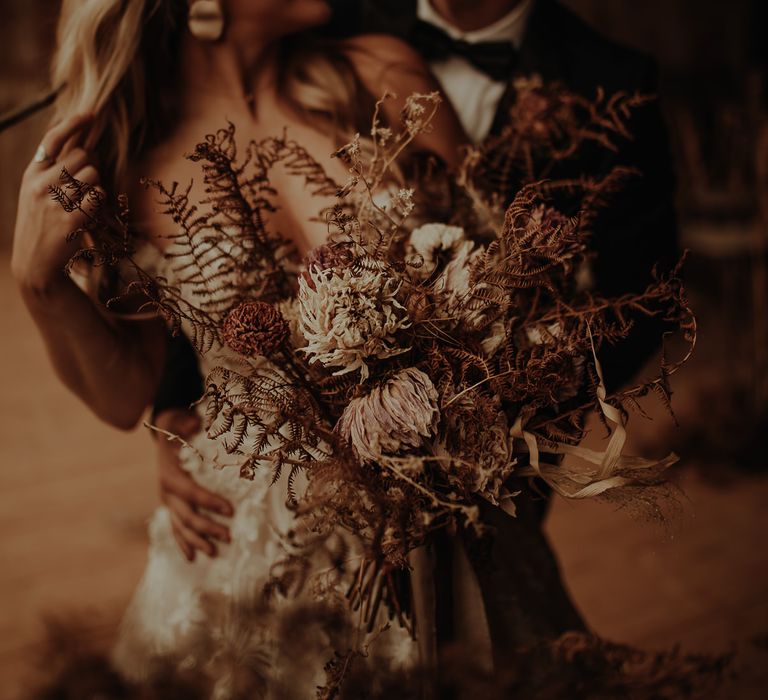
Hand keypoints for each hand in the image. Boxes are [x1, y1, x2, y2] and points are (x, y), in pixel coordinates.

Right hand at [11, 112, 99, 300]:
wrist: (35, 263)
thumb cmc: (43, 224)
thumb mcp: (37, 193)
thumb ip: (53, 170)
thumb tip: (82, 144)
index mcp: (31, 173)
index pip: (53, 139)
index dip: (74, 123)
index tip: (91, 114)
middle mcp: (39, 183)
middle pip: (82, 156)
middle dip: (91, 167)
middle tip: (83, 187)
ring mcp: (54, 201)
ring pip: (93, 175)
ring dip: (96, 187)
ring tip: (82, 204)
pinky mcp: (70, 219)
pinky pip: (98, 196)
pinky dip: (99, 203)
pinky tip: (87, 215)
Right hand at [154, 408, 233, 561]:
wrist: (163, 433)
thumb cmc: (176, 427)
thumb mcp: (178, 420)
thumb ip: (185, 423)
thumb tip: (194, 423)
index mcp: (170, 474)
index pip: (191, 491)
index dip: (209, 502)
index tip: (231, 510)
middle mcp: (166, 491)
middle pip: (187, 515)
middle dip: (208, 528)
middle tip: (229, 537)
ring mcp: (168, 502)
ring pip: (181, 526)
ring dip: (198, 540)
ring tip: (215, 553)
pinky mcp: (171, 506)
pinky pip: (176, 528)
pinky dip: (184, 543)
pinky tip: (192, 557)